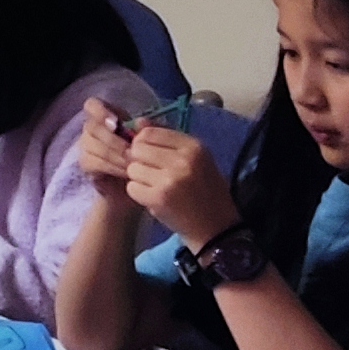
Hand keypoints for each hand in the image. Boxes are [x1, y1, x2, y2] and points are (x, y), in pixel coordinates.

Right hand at [73, 98, 143, 197]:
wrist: (138, 185)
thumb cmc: (145, 157)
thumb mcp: (152, 140)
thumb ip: (149, 128)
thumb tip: (140, 121)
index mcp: (106, 117)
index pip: (92, 105)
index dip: (100, 111)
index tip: (116, 123)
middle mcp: (91, 129)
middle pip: (92, 126)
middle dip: (114, 140)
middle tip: (133, 152)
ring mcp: (86, 147)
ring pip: (94, 146)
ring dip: (116, 155)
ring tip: (134, 164)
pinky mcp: (86, 164)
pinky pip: (95, 162)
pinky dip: (113, 167)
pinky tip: (127, 172)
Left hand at [121, 124, 239, 248]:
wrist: (216, 228)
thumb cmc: (205, 190)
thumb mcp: (195, 159)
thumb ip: (166, 138)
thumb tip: (138, 121)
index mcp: (194, 147)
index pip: (150, 133)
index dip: (143, 144)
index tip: (150, 156)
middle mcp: (183, 160)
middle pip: (137, 149)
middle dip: (140, 161)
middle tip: (153, 174)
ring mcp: (170, 179)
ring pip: (132, 168)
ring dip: (139, 178)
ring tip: (156, 187)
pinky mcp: (159, 198)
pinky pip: (132, 187)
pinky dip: (138, 194)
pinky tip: (154, 198)